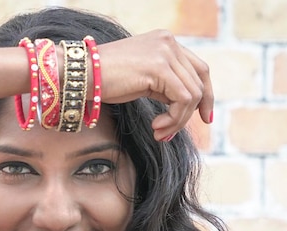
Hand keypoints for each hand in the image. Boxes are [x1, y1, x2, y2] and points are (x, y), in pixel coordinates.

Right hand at [99, 29, 213, 140]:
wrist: (81, 74)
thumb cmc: (104, 80)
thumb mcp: (142, 79)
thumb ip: (164, 84)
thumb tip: (185, 106)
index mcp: (166, 41)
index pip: (199, 69)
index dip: (205, 95)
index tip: (205, 118)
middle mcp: (169, 42)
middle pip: (199, 82)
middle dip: (190, 113)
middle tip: (169, 133)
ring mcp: (166, 52)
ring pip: (192, 95)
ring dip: (177, 121)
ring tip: (158, 132)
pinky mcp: (160, 68)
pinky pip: (182, 100)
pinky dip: (173, 119)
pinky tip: (156, 126)